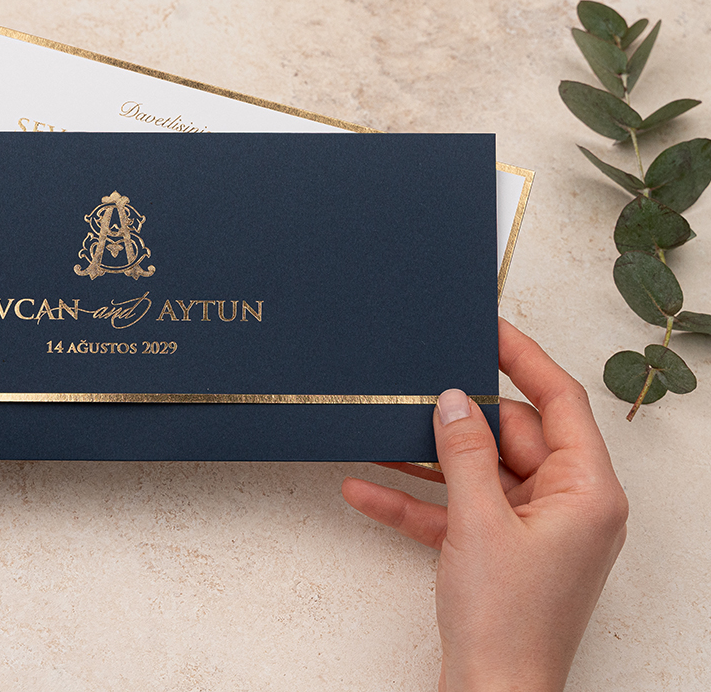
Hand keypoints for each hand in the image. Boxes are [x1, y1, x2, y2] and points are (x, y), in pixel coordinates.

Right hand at [342, 318, 628, 691]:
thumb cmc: (507, 623)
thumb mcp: (479, 523)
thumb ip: (464, 453)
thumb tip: (455, 399)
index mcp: (587, 492)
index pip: (559, 402)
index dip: (523, 359)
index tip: (486, 328)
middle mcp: (567, 507)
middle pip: (510, 437)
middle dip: (458, 419)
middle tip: (413, 386)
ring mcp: (532, 531)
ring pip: (476, 473)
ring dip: (426, 459)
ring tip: (378, 430)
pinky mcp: (498, 554)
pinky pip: (455, 512)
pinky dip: (415, 501)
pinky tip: (364, 488)